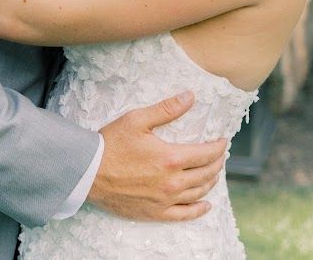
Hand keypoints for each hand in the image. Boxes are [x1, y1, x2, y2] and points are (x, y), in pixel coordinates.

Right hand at [89, 92, 226, 221]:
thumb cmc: (112, 143)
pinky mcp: (155, 213)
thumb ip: (167, 109)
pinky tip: (206, 205)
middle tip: (220, 155)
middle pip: (205, 174)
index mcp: (170, 158)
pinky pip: (184, 215)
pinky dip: (198, 210)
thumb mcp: (138, 119)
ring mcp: (164, 200)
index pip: (205, 154)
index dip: (218, 147)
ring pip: (198, 193)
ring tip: (215, 173)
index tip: (223, 141)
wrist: (89, 173)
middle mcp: (172, 182)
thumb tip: (190, 97)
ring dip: (210, 182)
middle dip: (217, 163)